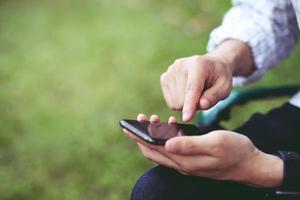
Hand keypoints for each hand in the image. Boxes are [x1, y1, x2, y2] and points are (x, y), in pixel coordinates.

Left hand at [123, 114, 283, 187]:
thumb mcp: (214, 143)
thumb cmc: (234, 151)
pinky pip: (173, 148)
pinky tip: (171, 125)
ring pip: (162, 150)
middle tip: (139, 119)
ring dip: (154, 135)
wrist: (250, 163)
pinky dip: (167, 137)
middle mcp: (182, 164)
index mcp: (184, 161)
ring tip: (154, 119)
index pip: (154, 149)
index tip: (128, 126)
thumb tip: (166, 144)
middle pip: (154, 151)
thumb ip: (190, 145)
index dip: (140, 138)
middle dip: (142, 136)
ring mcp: (186, 163)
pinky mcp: (192, 159)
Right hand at [160, 54, 231, 121]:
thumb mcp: (225, 87)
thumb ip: (214, 96)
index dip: (189, 105)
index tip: (186, 119)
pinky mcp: (164, 78)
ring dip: (186, 104)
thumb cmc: (218, 77)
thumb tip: (202, 105)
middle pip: (181, 99)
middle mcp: (180, 65)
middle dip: (194, 105)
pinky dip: (179, 102)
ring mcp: (170, 71)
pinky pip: (170, 102)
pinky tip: (186, 93)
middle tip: (203, 97)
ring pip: (175, 102)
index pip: (191, 88)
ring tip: (196, 94)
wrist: (210, 65)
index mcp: (198, 64)